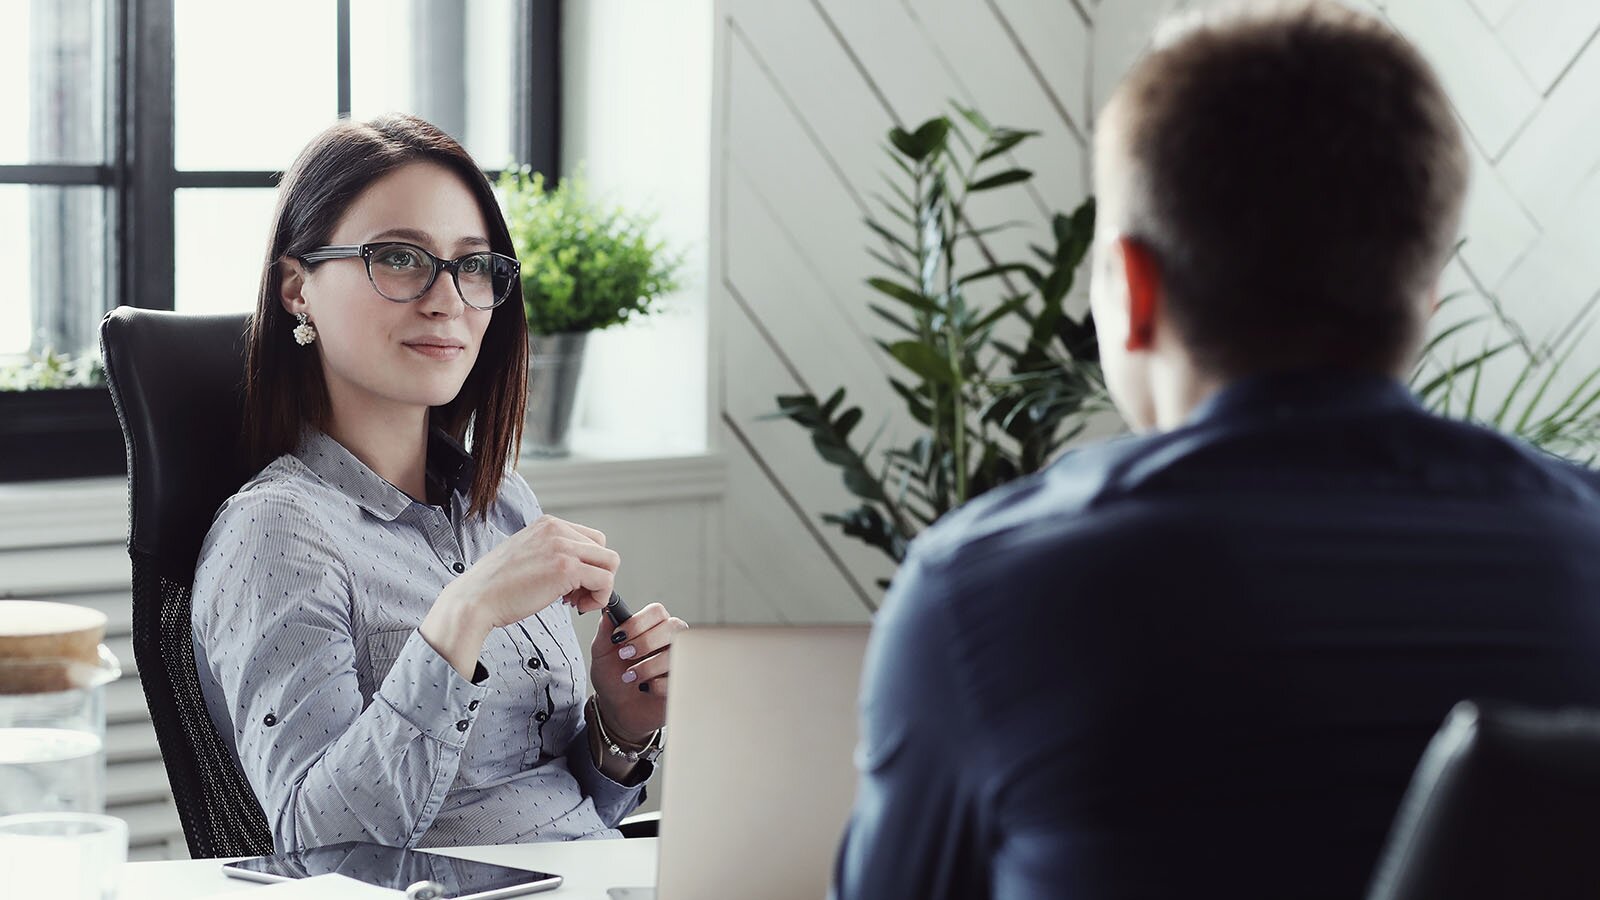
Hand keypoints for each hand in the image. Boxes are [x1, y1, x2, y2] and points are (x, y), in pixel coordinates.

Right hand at [454, 515, 619, 625]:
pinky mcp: (567, 569)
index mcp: (547, 524)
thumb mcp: (526, 555)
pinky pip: (605, 582)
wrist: (475, 600)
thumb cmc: (495, 586)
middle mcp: (557, 530)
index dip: (588, 565)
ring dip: (600, 588)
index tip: (572, 584)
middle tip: (575, 596)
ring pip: (610, 564)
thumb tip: (577, 570)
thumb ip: (550, 553)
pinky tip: (577, 607)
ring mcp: (563, 547)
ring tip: (576, 602)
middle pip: (604, 551)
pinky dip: (599, 598)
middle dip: (596, 576)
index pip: (591, 539)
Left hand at [590, 602, 687, 742]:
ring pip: (677, 652)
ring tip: (630, 677)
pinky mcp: (682, 682)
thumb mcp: (601, 654)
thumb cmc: (612, 677)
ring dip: (648, 665)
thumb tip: (608, 612)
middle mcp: (669, 640)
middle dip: (647, 641)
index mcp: (651, 627)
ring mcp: (678, 661)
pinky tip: (646, 688)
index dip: (638, 622)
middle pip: (673, 626)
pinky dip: (657, 684)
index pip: (656, 611)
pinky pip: (678, 677)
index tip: (619, 636)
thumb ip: (604, 632)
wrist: (617, 709)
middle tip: (625, 655)